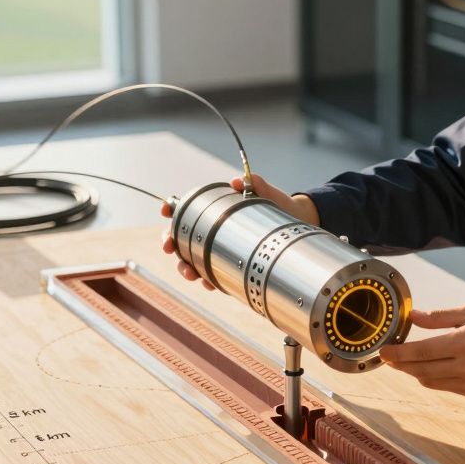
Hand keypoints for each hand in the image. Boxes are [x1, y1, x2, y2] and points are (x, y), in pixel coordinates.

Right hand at [159, 173, 320, 289]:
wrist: (298, 222)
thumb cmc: (279, 204)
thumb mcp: (268, 193)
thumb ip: (255, 183)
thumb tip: (238, 180)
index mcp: (217, 210)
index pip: (187, 209)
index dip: (172, 209)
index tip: (166, 211)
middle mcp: (214, 231)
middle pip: (182, 237)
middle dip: (171, 244)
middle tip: (170, 248)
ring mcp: (222, 249)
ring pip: (194, 259)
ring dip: (187, 267)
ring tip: (191, 273)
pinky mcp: (232, 264)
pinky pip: (214, 274)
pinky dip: (208, 279)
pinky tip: (209, 283)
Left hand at [378, 306, 464, 396]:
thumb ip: (440, 317)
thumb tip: (413, 317)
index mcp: (464, 343)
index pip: (420, 351)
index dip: (398, 354)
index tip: (383, 352)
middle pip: (420, 370)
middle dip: (400, 365)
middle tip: (389, 357)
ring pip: (429, 382)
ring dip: (414, 372)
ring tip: (405, 361)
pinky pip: (443, 386)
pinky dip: (431, 378)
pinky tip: (428, 366)